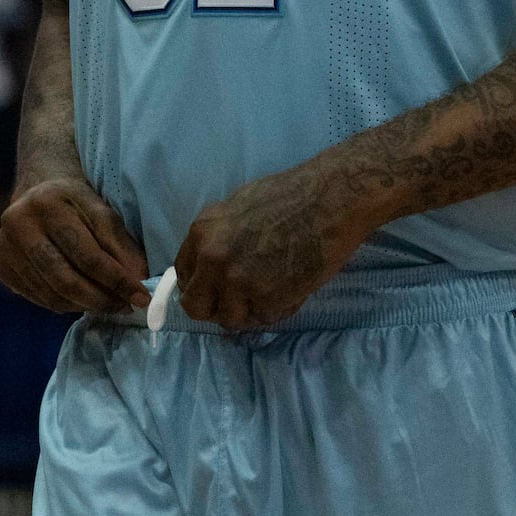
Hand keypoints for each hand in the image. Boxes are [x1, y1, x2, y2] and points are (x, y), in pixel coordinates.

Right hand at [0, 176, 148, 313]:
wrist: (38, 192)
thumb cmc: (77, 203)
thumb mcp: (103, 212)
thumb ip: (121, 245)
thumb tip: (139, 282)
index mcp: (48, 203)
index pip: (88, 254)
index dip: (117, 280)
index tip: (142, 296)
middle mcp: (19, 225)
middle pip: (65, 278)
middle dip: (100, 299)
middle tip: (125, 306)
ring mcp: (5, 250)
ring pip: (51, 293)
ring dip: (85, 305)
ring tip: (110, 304)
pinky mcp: (3, 269)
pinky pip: (39, 298)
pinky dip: (66, 304)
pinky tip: (84, 300)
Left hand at [173, 168, 351, 330]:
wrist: (330, 199)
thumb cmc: (291, 195)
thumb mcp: (238, 207)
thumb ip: (217, 237)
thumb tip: (208, 264)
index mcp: (202, 233)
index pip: (184, 277)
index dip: (202, 286)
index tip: (217, 289)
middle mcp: (213, 260)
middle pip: (196, 307)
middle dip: (216, 307)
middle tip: (240, 301)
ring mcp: (238, 282)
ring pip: (231, 319)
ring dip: (250, 311)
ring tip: (274, 290)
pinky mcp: (266, 299)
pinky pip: (265, 318)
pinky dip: (280, 308)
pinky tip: (294, 285)